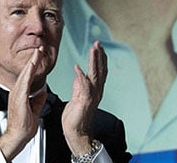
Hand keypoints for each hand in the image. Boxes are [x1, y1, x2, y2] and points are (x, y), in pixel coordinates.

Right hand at [0, 47, 47, 159]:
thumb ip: (37, 101)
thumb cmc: (24, 126)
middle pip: (26, 72)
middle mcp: (17, 92)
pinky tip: (31, 66)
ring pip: (25, 75)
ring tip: (37, 52)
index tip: (39, 55)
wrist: (17, 137)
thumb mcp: (34, 110)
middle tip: (39, 47)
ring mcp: (17, 95)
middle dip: (33, 59)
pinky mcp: (18, 99)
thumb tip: (42, 93)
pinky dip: (28, 73)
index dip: (34, 65)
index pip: (29, 76)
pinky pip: (24, 83)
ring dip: (31, 63)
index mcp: (21, 94)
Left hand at [61, 41, 106, 155]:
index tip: (98, 47)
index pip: (99, 71)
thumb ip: (79, 86)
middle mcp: (96, 92)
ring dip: (94, 61)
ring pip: (95, 74)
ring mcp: (92, 96)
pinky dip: (81, 75)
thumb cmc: (76, 118)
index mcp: (94, 90)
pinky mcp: (85, 101)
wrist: (76, 133)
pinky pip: (84, 86)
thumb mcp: (77, 97)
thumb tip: (79, 75)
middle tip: (98, 43)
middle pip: (100, 70)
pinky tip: (77, 67)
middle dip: (99, 56)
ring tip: (93, 49)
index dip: (99, 58)